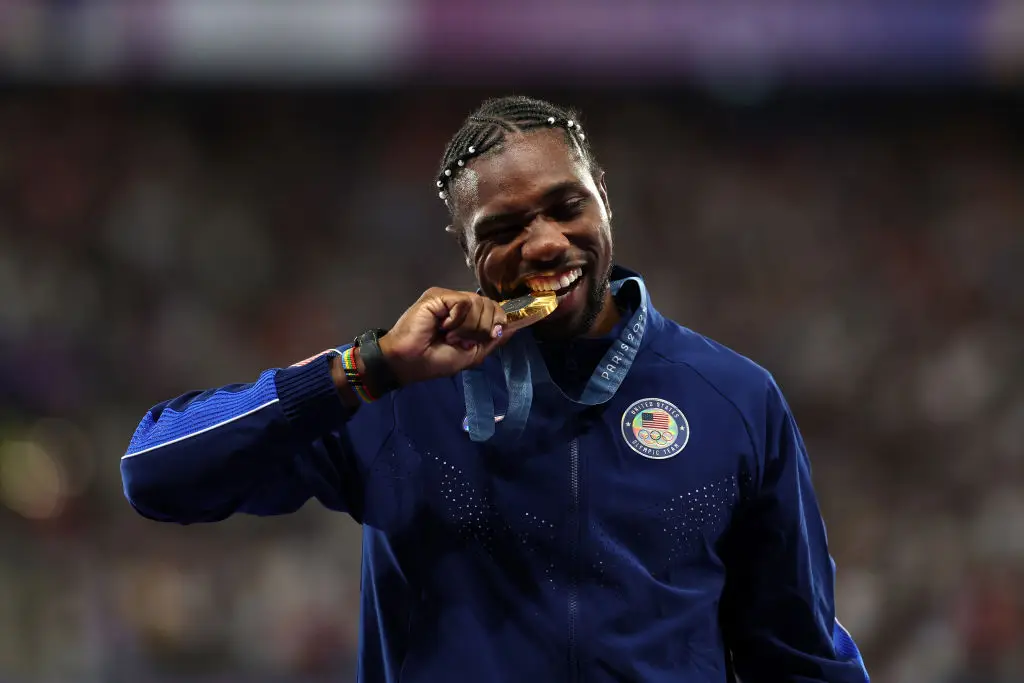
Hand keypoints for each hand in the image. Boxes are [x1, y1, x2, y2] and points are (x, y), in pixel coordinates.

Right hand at [378, 288, 511, 385]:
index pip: (494, 309)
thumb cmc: (436, 360)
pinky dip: (457, 321)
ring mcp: (448, 298)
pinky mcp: (438, 296)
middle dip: (481, 329)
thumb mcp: (473, 353)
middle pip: (490, 306)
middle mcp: (459, 303)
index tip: (489, 337)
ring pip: (479, 304)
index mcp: (467, 315)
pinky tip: (443, 327)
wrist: (410, 362)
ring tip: (449, 336)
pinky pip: (463, 303)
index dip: (497, 321)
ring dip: (467, 327)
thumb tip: (514, 326)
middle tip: (460, 341)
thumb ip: (493, 339)